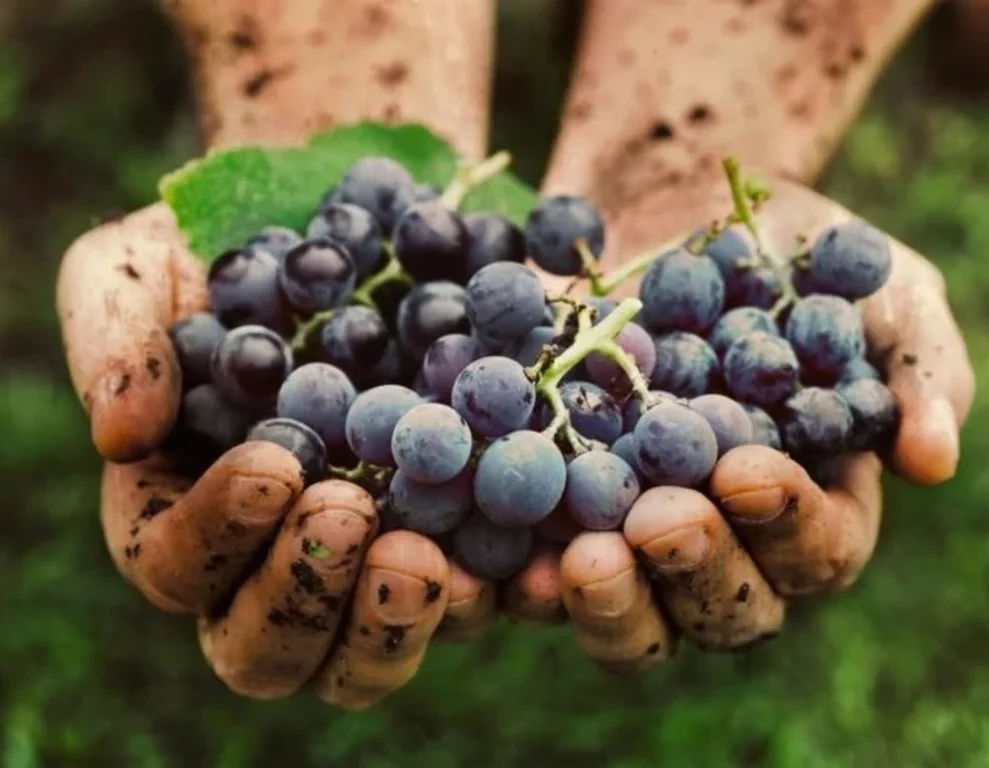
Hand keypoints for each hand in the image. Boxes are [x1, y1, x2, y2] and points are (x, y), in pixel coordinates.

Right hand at [57, 203, 495, 707]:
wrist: (349, 219)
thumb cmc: (226, 248)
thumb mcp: (142, 266)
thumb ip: (114, 339)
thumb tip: (121, 435)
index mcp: (189, 513)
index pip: (178, 564)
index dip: (217, 534)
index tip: (275, 466)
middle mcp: (277, 556)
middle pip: (271, 646)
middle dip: (306, 595)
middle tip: (352, 517)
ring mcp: (373, 555)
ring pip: (370, 652)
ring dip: (397, 621)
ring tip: (432, 560)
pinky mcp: (462, 533)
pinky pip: (482, 592)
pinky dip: (506, 589)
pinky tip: (535, 556)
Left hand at [502, 175, 973, 668]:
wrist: (671, 209)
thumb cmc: (791, 255)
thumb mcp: (878, 290)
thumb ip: (915, 369)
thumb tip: (933, 461)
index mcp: (809, 505)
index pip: (816, 550)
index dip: (787, 524)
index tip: (747, 469)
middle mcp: (720, 538)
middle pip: (718, 608)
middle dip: (690, 571)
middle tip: (656, 523)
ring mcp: (627, 530)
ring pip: (623, 609)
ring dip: (598, 599)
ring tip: (572, 562)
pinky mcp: (546, 505)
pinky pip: (525, 560)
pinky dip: (501, 570)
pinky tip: (478, 554)